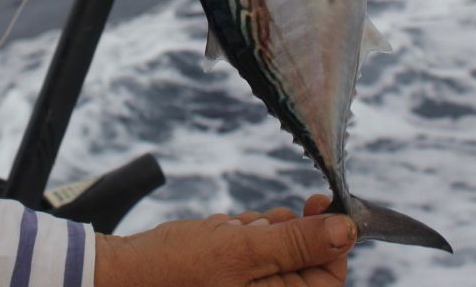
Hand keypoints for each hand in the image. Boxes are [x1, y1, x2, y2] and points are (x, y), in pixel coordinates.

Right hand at [94, 194, 354, 286]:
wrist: (127, 273)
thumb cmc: (180, 268)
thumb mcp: (244, 250)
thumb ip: (297, 242)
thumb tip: (348, 230)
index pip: (331, 275)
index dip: (331, 236)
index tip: (321, 198)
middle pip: (305, 258)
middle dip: (283, 231)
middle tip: (257, 222)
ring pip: (278, 248)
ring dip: (259, 230)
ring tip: (227, 232)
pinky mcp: (233, 277)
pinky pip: (254, 249)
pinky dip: (241, 233)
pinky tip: (217, 234)